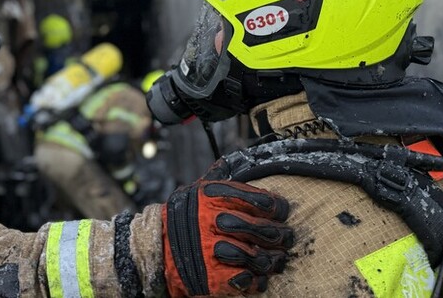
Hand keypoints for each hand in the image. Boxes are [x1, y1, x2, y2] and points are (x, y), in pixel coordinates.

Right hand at [162, 180, 293, 295]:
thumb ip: (216, 179)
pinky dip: (256, 281)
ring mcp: (212, 248)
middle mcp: (213, 220)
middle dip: (280, 236)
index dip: (277, 208)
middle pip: (262, 229)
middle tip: (287, 238)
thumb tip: (227, 161)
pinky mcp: (212, 275)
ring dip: (271, 261)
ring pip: (256, 256)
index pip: (259, 201)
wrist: (155, 248)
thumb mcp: (195, 192)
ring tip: (276, 260)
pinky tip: (259, 278)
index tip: (282, 213)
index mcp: (213, 197)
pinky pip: (244, 279)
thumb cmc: (182, 218)